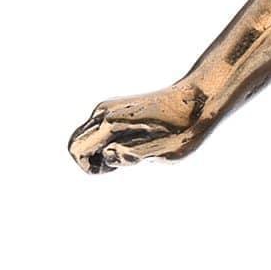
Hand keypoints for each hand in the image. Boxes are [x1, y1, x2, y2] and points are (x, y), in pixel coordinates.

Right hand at [68, 82, 207, 173]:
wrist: (196, 100)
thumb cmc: (185, 131)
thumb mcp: (166, 152)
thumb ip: (134, 156)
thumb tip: (109, 156)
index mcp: (111, 123)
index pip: (77, 151)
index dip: (92, 169)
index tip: (118, 168)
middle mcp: (103, 112)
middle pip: (74, 144)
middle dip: (91, 162)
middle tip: (124, 163)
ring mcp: (106, 108)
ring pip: (83, 137)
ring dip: (98, 153)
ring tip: (131, 154)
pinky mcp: (113, 109)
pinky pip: (95, 132)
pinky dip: (105, 144)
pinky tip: (133, 144)